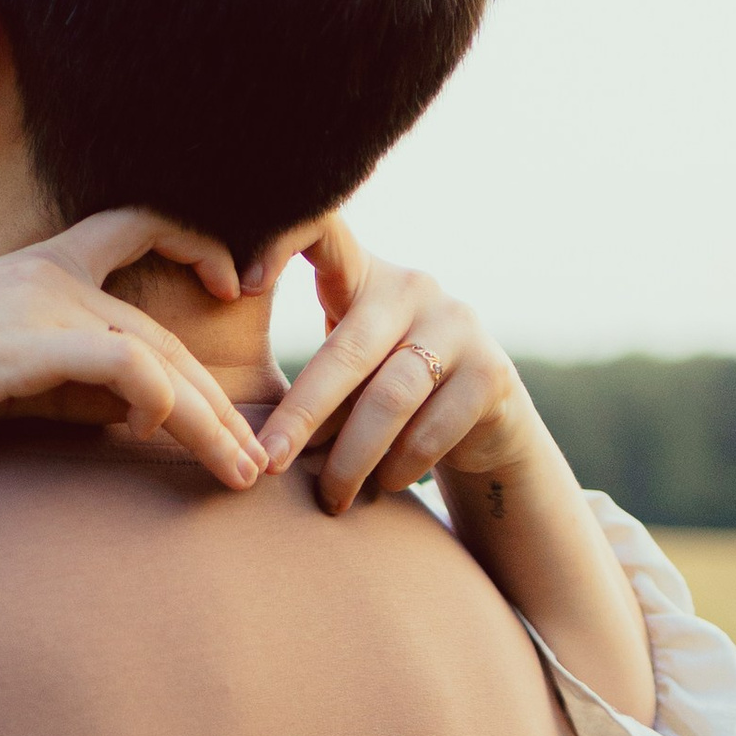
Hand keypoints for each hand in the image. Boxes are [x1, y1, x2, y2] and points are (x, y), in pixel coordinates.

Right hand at [0, 212, 262, 491]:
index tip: (231, 282)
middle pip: (163, 332)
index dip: (196, 242)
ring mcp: (40, 305)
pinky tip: (167, 438)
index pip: (136, 226)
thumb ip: (66, 385)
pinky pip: (126, 369)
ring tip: (241, 470)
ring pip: (157, 356)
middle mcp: (48, 275)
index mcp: (38, 265)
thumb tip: (138, 414)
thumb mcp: (0, 377)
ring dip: (210, 421)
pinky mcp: (29, 345)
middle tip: (256, 453)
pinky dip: (162, 404)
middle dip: (219, 399)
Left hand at [250, 217, 543, 509]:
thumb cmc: (389, 389)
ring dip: (352, 458)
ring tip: (329, 498)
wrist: (484, 417)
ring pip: (389, 399)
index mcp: (365, 276)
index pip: (326, 237)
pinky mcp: (492, 372)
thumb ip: (314, 374)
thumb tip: (248, 435)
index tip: (242, 283)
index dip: (285, 243)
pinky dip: (398, 467)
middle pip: (347, 352)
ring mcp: (459, 326)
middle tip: (269, 463)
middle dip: (301, 415)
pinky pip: (432, 430)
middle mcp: (415, 288)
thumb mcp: (350, 365)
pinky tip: (381, 487)